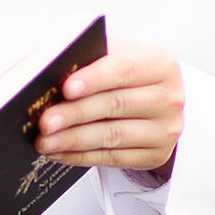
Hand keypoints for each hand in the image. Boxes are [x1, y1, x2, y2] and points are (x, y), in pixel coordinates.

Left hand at [33, 40, 183, 176]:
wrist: (158, 101)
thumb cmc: (132, 75)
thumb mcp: (119, 56)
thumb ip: (94, 59)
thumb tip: (53, 71)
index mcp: (160, 64)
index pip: (124, 69)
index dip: (94, 79)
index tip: (66, 88)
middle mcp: (169, 97)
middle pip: (115, 105)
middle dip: (75, 114)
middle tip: (45, 121)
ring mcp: (165, 130)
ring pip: (112, 136)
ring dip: (73, 140)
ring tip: (45, 141)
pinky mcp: (156, 155)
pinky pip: (113, 158)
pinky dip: (81, 156)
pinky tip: (60, 152)